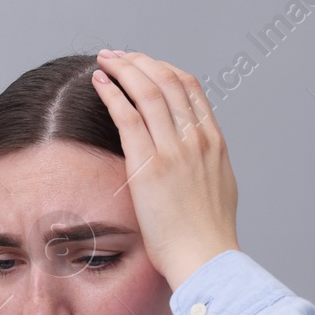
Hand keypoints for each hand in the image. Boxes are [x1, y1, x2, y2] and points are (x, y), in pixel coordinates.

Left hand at [90, 49, 239, 289]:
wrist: (206, 259)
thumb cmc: (206, 239)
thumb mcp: (216, 193)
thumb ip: (204, 170)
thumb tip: (192, 166)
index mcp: (214, 142)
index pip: (190, 88)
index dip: (164, 70)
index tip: (144, 65)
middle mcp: (196, 138)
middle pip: (167, 81)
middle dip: (140, 62)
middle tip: (119, 55)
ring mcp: (174, 149)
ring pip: (147, 91)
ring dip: (123, 69)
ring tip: (104, 60)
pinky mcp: (149, 165)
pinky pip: (127, 116)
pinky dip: (112, 93)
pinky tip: (98, 82)